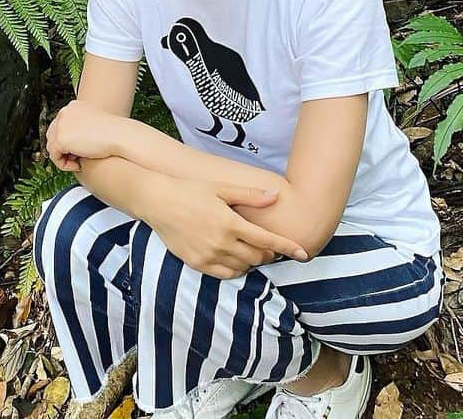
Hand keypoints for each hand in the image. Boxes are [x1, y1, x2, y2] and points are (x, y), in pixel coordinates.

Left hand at [46, 99, 120, 172]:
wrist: (120, 135)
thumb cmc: (113, 132)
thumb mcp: (93, 124)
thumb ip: (80, 128)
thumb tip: (70, 142)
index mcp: (72, 106)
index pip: (59, 126)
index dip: (66, 141)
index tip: (76, 150)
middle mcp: (64, 112)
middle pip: (52, 136)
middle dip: (63, 149)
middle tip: (77, 157)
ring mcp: (61, 125)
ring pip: (52, 147)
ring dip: (64, 157)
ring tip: (79, 161)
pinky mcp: (61, 139)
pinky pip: (55, 156)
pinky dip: (65, 164)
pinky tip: (78, 164)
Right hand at [151, 178, 309, 278]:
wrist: (158, 201)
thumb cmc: (191, 189)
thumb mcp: (222, 187)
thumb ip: (250, 195)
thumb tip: (276, 195)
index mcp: (230, 223)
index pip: (267, 241)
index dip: (288, 248)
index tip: (304, 253)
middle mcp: (221, 243)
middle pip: (257, 257)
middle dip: (268, 253)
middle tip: (269, 245)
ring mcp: (208, 256)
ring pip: (242, 268)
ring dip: (252, 261)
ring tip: (251, 249)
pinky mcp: (197, 264)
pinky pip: (224, 274)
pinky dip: (235, 268)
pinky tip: (235, 257)